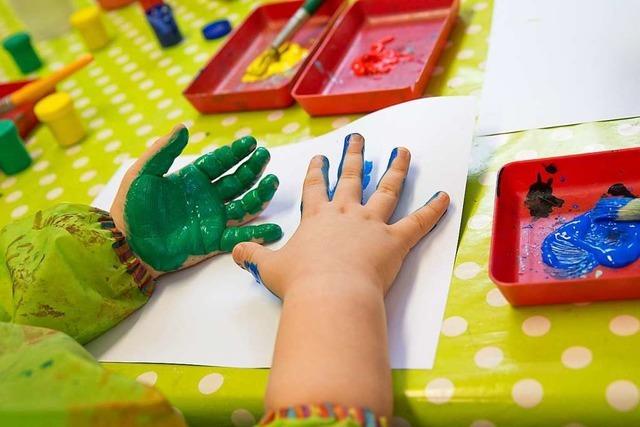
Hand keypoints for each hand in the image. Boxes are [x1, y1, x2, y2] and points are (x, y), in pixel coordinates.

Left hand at [110, 125, 281, 275]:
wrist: (127, 245)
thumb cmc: (130, 208)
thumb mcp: (143, 173)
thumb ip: (162, 150)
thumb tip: (182, 127)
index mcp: (191, 179)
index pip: (219, 162)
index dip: (235, 153)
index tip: (251, 142)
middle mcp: (206, 198)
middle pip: (236, 181)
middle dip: (252, 168)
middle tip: (265, 156)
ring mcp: (211, 219)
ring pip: (243, 205)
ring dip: (259, 195)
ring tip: (272, 182)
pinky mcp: (212, 241)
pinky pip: (238, 237)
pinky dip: (256, 235)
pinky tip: (274, 230)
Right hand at [232, 133, 449, 298]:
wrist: (329, 294)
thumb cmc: (299, 281)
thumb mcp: (270, 268)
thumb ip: (254, 256)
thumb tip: (235, 251)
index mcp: (318, 218)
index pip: (317, 188)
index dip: (318, 172)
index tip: (321, 158)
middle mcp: (346, 214)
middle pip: (353, 179)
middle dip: (355, 157)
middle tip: (359, 139)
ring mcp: (372, 224)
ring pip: (388, 190)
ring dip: (396, 169)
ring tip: (403, 151)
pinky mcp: (395, 240)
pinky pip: (418, 222)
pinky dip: (434, 210)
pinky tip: (446, 196)